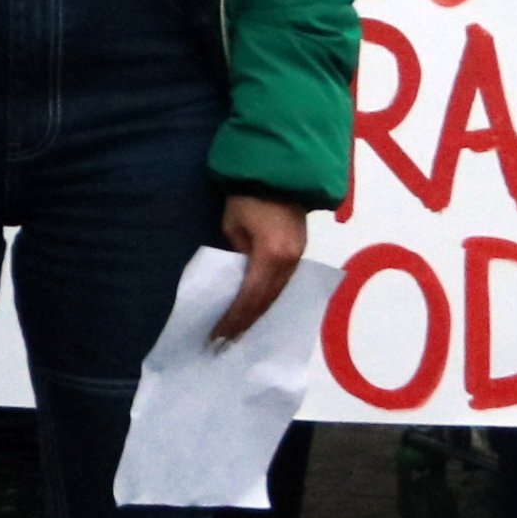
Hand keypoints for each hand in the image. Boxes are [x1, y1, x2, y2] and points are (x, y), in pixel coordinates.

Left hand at [211, 193, 305, 345]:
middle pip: (266, 302)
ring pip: (276, 296)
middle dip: (245, 323)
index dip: (233, 319)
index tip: (217, 336)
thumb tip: (238, 277)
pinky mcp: (299, 253)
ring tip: (239, 333)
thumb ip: (236, 255)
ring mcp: (297, 258)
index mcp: (271, 256)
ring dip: (258, 315)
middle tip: (225, 344)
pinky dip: (267, 300)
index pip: (249, 297)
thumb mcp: (233, 225)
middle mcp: (289, 263)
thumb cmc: (249, 196)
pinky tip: (256, 311)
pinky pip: (282, 285)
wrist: (282, 173)